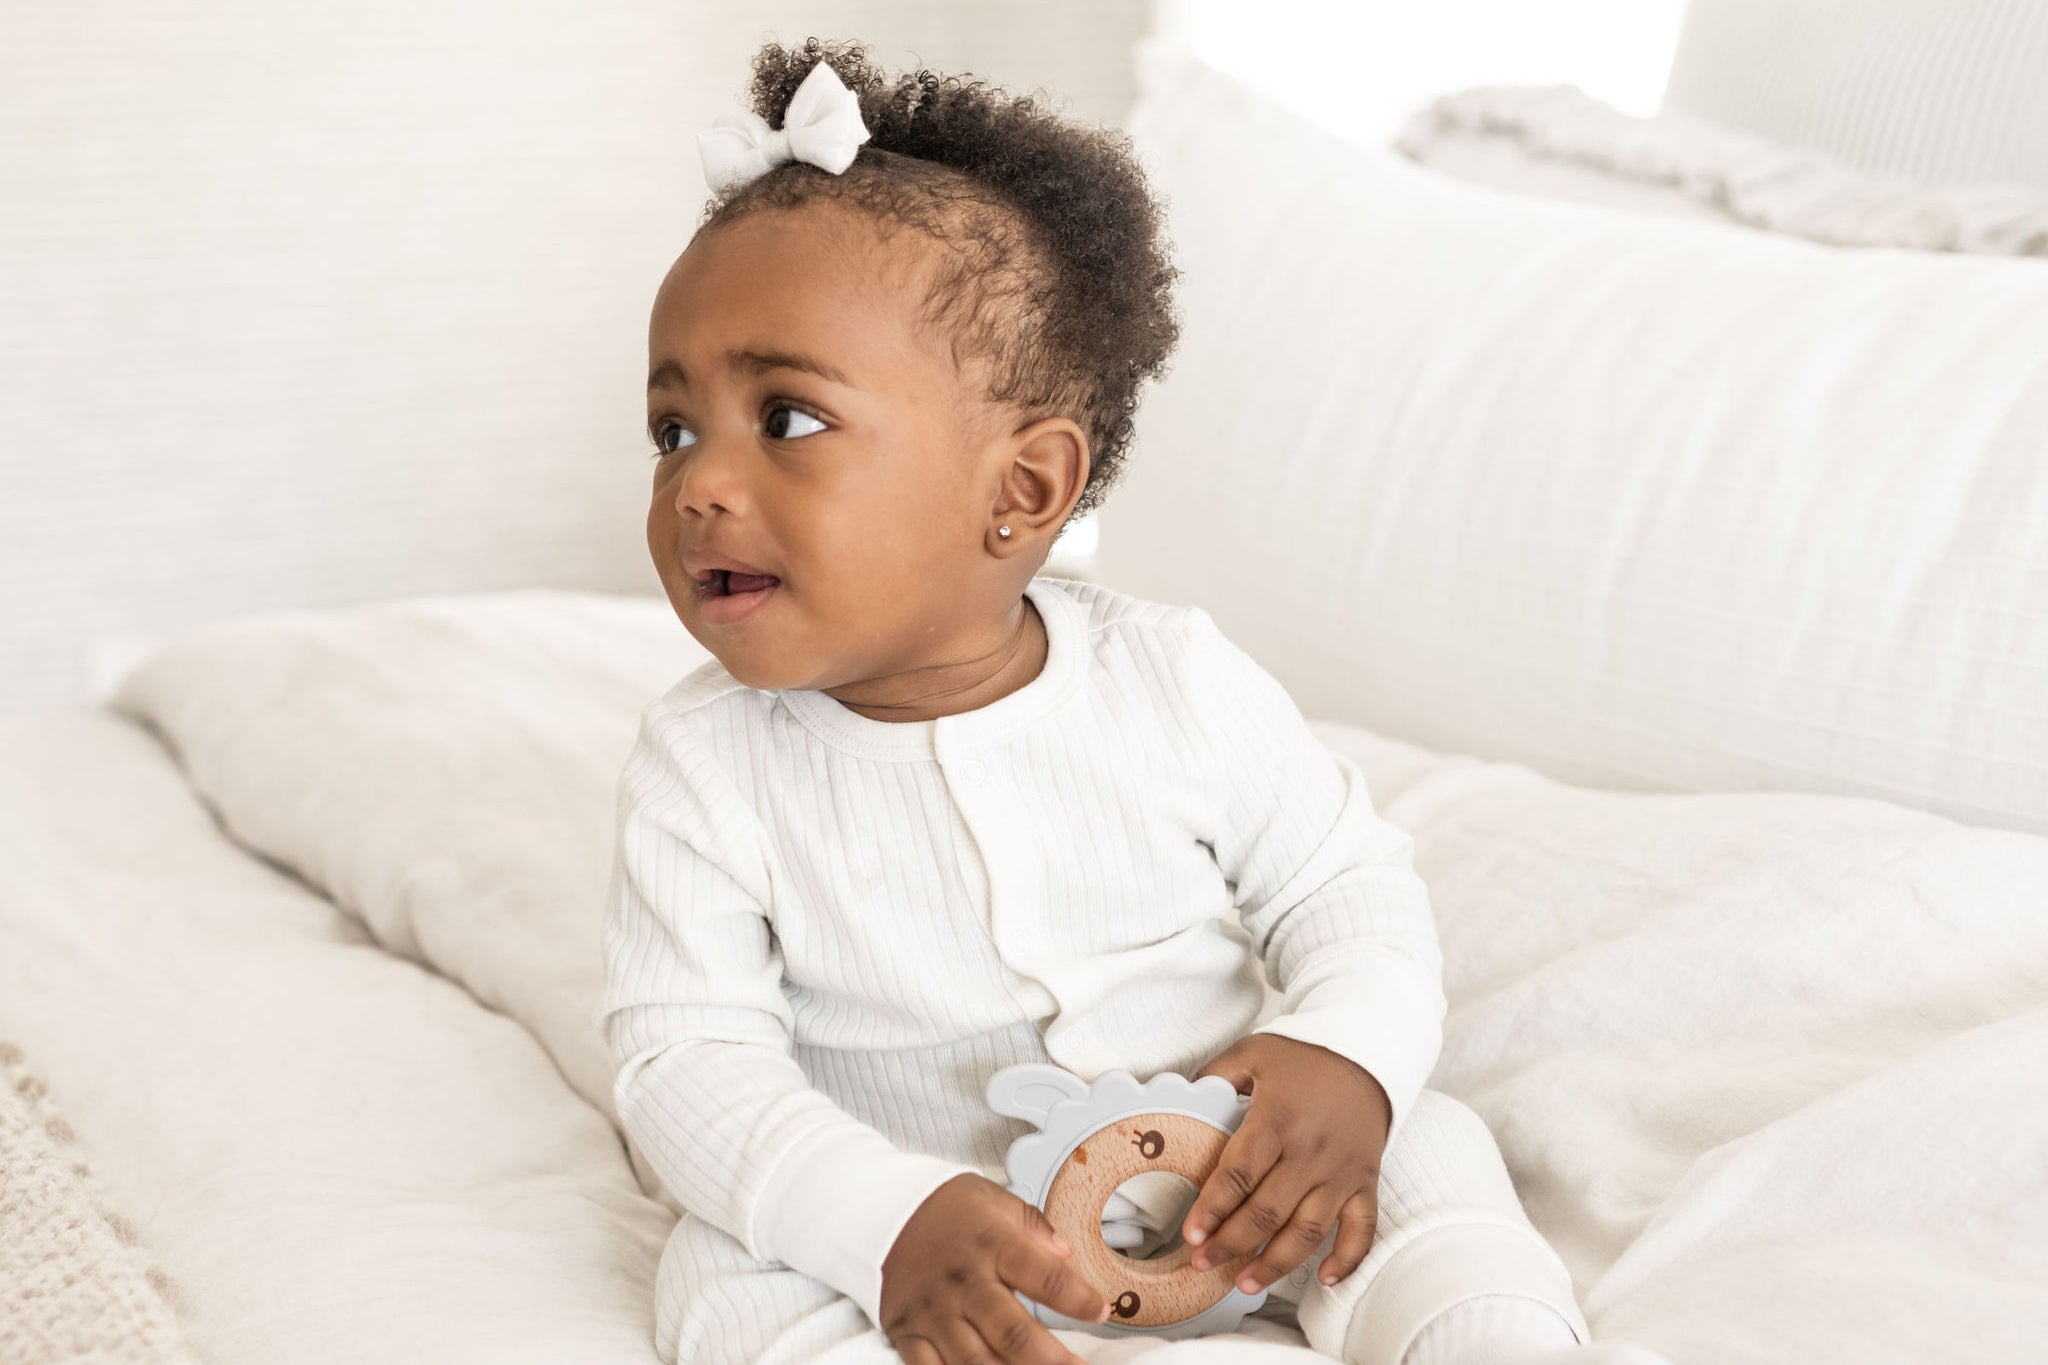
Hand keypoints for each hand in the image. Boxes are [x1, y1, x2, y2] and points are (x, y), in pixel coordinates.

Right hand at [880, 1172, 1112, 1364]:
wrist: (876, 1210)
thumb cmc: (943, 1207)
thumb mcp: (993, 1199)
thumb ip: (1033, 1227)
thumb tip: (1066, 1253)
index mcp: (991, 1244)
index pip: (1043, 1276)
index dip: (1077, 1298)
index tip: (1102, 1311)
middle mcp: (963, 1282)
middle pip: (1012, 1334)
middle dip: (1053, 1361)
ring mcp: (934, 1313)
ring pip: (976, 1363)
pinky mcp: (908, 1333)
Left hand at [1182, 1033, 1390, 1294]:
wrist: (1368, 1054)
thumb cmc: (1305, 1057)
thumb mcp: (1253, 1052)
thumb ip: (1215, 1075)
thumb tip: (1181, 1096)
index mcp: (1278, 1120)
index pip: (1238, 1175)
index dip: (1211, 1209)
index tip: (1190, 1235)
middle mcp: (1311, 1153)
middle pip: (1266, 1212)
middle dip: (1230, 1244)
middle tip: (1202, 1263)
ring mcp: (1341, 1173)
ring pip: (1307, 1231)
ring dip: (1275, 1263)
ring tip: (1245, 1283)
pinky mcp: (1366, 1182)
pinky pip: (1362, 1229)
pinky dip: (1347, 1259)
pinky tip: (1324, 1279)